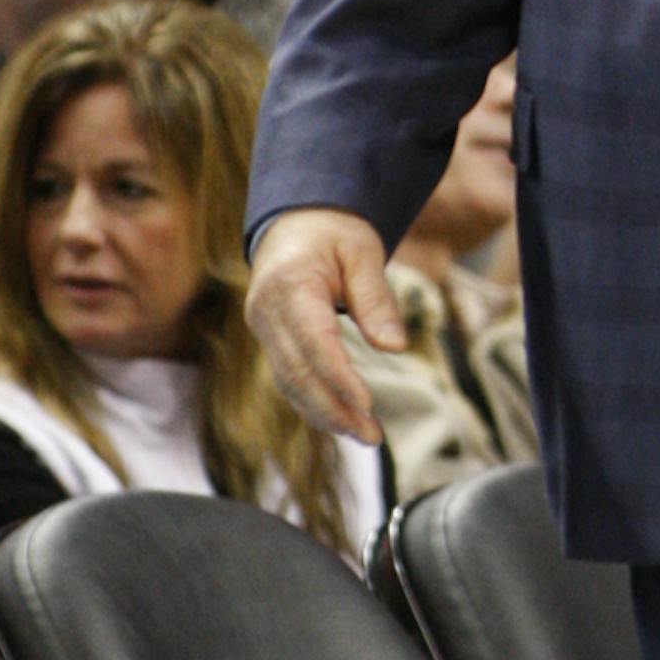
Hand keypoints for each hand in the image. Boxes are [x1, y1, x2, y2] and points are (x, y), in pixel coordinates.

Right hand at [247, 206, 403, 444]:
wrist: (295, 224)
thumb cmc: (333, 233)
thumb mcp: (362, 251)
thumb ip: (376, 298)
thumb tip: (395, 347)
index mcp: (289, 285)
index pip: (314, 342)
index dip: (339, 377)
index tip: (367, 405)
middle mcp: (267, 311)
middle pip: (297, 372)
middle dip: (334, 409)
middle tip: (372, 436)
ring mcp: (264, 328)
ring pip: (289, 383)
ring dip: (325, 413)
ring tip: (365, 435)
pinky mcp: (271, 340)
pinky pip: (289, 378)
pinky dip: (313, 402)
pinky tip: (341, 419)